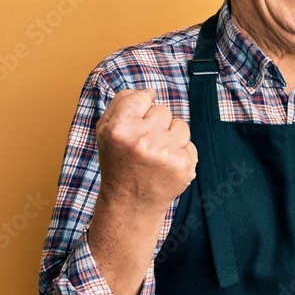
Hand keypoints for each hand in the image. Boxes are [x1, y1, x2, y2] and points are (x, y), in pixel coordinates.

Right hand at [95, 88, 197, 212]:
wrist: (130, 202)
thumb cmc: (118, 161)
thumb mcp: (105, 130)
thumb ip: (122, 102)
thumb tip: (150, 91)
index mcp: (119, 129)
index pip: (141, 96)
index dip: (142, 105)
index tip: (139, 119)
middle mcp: (142, 140)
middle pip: (162, 110)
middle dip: (156, 124)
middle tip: (143, 145)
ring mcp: (165, 153)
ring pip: (180, 125)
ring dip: (171, 137)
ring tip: (156, 155)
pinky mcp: (183, 165)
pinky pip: (189, 143)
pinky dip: (180, 153)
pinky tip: (166, 166)